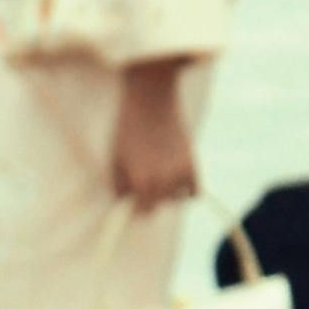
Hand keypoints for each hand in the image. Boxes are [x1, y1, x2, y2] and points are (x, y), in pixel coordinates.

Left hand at [110, 59, 199, 208]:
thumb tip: (125, 201)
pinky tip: (175, 176)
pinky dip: (185, 190)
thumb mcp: (115, 156)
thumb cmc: (128, 126)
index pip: (142, 211)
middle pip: (157, 206)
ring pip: (175, 199)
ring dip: (167, 192)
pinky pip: (193, 193)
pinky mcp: (192, 164)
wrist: (150, 97)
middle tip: (144, 179)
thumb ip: (119, 184)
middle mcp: (162, 182)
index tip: (133, 198)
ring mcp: (179, 174)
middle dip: (149, 198)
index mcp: (140, 181)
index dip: (135, 206)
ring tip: (158, 170)